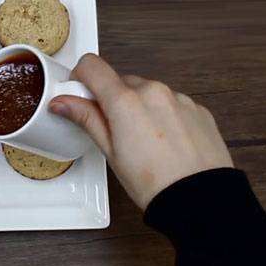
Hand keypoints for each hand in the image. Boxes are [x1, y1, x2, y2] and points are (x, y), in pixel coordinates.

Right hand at [50, 54, 233, 209]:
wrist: (201, 199)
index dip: (80, 78)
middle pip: (119, 80)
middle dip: (110, 100)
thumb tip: (64, 102)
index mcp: (126, 100)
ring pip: (146, 92)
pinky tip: (164, 143)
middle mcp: (153, 91)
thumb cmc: (155, 183)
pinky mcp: (197, 108)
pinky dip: (162, 115)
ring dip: (137, 107)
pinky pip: (170, 102)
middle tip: (111, 131)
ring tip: (141, 142)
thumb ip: (86, 118)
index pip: (92, 65)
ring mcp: (178, 97)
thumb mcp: (110, 152)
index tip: (80, 96)